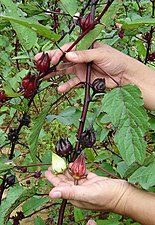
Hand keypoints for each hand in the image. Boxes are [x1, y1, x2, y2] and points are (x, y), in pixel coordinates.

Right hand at [35, 42, 154, 109]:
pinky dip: (66, 85)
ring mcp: (81, 69)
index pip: (68, 49)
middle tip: (39, 63)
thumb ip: (84, 55)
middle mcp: (81, 58)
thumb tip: (68, 55)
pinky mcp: (84, 80)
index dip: (58, 53)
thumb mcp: (100, 54)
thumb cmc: (116, 60)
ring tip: (44, 76)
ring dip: (54, 73)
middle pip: (63, 59)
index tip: (50, 59)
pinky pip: (72, 82)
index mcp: (85, 48)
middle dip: (51, 60)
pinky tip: (59, 88)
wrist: (125, 75)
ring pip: (65, 70)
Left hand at [45, 168, 129, 213]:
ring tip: (63, 162)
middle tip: (54, 163)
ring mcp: (87, 186)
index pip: (60, 187)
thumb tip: (51, 194)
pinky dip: (79, 169)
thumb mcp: (86, 193)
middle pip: (66, 181)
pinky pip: (84, 174)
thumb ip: (69, 192)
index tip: (47, 170)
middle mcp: (80, 191)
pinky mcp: (94, 180)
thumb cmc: (107, 196)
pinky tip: (76, 164)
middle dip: (59, 172)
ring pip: (74, 177)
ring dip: (69, 170)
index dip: (52, 179)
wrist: (124, 194)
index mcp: (76, 196)